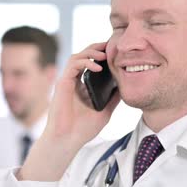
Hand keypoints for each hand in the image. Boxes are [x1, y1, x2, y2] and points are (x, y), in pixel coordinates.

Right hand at [18, 42, 120, 181]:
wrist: (68, 140)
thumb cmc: (82, 129)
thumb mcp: (104, 111)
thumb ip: (112, 99)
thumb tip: (125, 88)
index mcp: (81, 86)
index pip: (89, 63)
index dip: (100, 55)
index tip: (114, 52)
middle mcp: (72, 81)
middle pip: (83, 56)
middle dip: (96, 48)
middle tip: (110, 45)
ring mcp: (66, 82)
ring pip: (76, 56)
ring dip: (90, 52)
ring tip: (104, 55)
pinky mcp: (62, 84)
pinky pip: (72, 66)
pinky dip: (85, 62)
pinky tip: (97, 67)